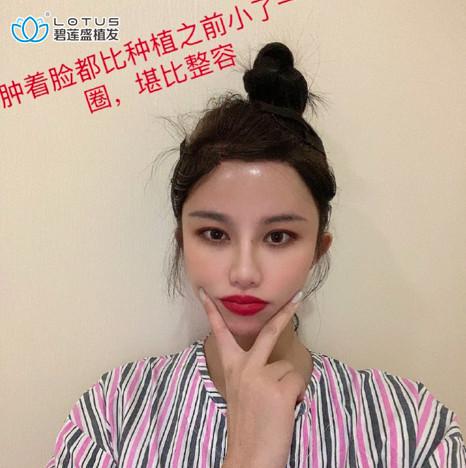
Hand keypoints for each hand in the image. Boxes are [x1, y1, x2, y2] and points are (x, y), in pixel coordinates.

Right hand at [199, 288, 305, 467]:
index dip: (212, 312)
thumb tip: (274, 363)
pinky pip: (298, 381)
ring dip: (289, 384)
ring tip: (277, 405)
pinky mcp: (279, 391)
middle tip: (299, 297)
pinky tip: (286, 410)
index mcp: (231, 368)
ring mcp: (261, 377)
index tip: (205, 293)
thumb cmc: (248, 426)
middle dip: (285, 312)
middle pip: (269, 332)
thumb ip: (250, 372)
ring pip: (289, 367)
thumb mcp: (241, 392)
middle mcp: (244, 368)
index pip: (220, 334)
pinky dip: (297, 395)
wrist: (249, 458)